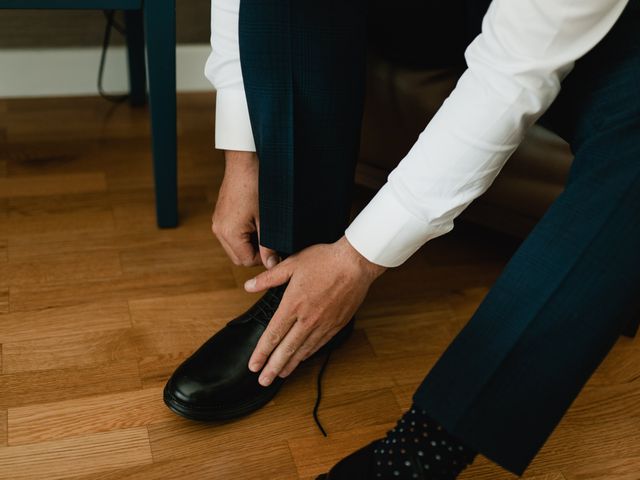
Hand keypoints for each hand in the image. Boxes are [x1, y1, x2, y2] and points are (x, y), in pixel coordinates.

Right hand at [212, 150, 278, 268]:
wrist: (244, 162)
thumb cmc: (257, 187)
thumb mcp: (266, 220)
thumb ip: (268, 245)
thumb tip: (272, 265)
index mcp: (228, 233)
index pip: (246, 261)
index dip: (263, 259)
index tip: (276, 250)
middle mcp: (219, 230)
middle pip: (238, 257)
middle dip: (256, 254)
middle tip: (272, 241)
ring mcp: (218, 222)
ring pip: (235, 247)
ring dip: (250, 244)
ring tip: (264, 229)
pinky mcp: (220, 216)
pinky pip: (231, 235)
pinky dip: (244, 235)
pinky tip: (256, 222)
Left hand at [244, 236, 386, 385]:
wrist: (356, 263)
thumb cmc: (325, 260)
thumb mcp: (292, 263)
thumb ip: (269, 278)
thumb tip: (249, 286)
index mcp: (293, 304)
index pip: (273, 335)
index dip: (262, 353)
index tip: (253, 365)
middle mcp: (307, 319)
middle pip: (286, 349)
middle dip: (272, 367)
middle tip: (263, 381)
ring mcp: (323, 324)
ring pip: (303, 350)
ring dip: (290, 365)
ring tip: (279, 375)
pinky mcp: (336, 325)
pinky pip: (319, 344)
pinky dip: (308, 354)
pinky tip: (302, 359)